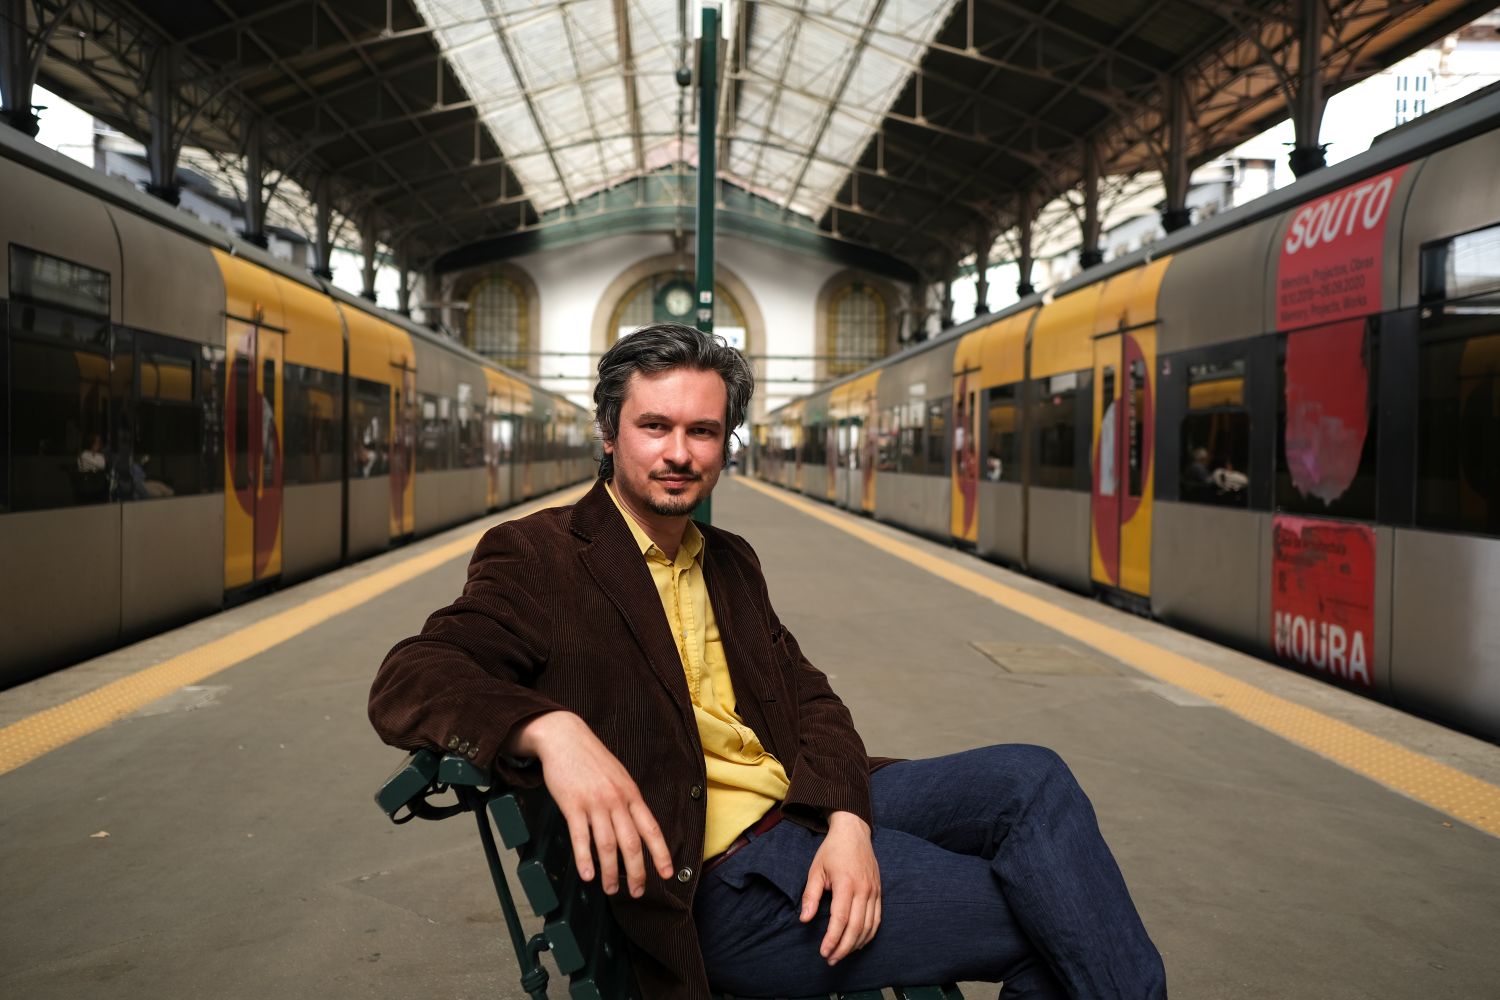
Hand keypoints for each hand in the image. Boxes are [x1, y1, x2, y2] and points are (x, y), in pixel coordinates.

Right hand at [509, 711, 674, 896]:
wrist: (564, 736)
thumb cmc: (592, 759)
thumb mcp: (618, 776)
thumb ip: (627, 801)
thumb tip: (636, 828)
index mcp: (631, 794)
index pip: (651, 829)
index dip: (661, 854)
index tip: (667, 874)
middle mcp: (617, 800)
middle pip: (632, 843)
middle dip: (636, 872)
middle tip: (637, 892)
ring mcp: (595, 802)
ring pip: (608, 845)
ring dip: (610, 873)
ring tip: (610, 889)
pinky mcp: (572, 804)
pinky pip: (581, 837)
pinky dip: (585, 859)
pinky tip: (587, 875)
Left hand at [799, 811, 880, 964]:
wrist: (854, 832)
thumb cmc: (832, 851)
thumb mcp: (816, 869)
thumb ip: (811, 895)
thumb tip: (805, 919)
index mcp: (846, 884)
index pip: (841, 919)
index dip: (833, 939)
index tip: (824, 953)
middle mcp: (864, 890)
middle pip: (857, 927)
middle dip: (843, 948)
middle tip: (831, 960)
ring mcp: (874, 892)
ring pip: (869, 927)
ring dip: (855, 945)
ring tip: (841, 954)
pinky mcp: (879, 893)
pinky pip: (877, 919)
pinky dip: (868, 935)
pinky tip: (857, 943)